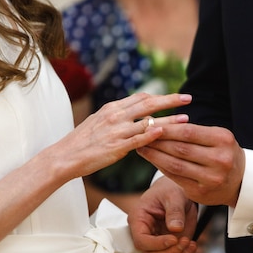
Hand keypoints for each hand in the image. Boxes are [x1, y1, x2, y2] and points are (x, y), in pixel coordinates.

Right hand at [57, 93, 191, 179]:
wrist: (65, 156)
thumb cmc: (82, 142)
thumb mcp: (98, 122)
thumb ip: (116, 117)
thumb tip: (132, 114)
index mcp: (112, 108)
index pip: (140, 97)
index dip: (160, 96)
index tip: (174, 96)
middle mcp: (115, 116)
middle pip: (148, 103)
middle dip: (170, 100)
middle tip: (188, 98)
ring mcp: (117, 131)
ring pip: (148, 121)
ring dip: (169, 120)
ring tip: (186, 120)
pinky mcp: (116, 147)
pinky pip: (138, 140)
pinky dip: (151, 134)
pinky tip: (164, 132)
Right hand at [128, 177, 197, 252]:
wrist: (178, 193)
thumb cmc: (171, 190)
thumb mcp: (174, 196)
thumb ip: (174, 211)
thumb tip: (175, 229)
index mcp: (139, 220)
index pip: (141, 241)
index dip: (157, 244)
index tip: (174, 238)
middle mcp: (145, 235)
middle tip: (185, 240)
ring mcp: (156, 245)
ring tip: (190, 244)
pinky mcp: (168, 250)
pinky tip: (192, 249)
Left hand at [137, 123, 244, 207]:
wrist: (240, 182)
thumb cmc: (223, 154)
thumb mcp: (217, 138)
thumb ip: (193, 132)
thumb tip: (159, 124)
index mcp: (223, 140)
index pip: (188, 132)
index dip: (166, 129)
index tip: (150, 124)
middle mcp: (219, 159)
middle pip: (180, 148)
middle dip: (157, 141)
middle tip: (140, 134)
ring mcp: (211, 178)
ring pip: (175, 164)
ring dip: (154, 155)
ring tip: (141, 147)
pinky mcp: (201, 193)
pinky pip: (175, 177)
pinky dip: (161, 167)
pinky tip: (152, 159)